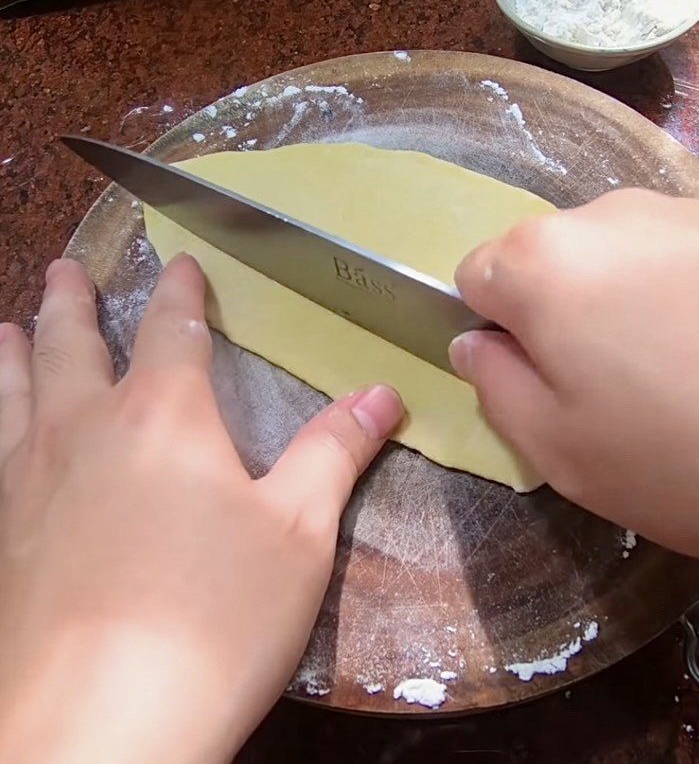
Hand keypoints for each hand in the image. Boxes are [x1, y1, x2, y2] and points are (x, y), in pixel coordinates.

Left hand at [0, 255, 402, 762]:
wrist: (97, 726)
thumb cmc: (215, 615)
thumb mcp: (298, 531)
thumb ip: (334, 451)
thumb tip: (381, 392)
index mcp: (163, 417)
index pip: (174, 331)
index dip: (181, 292)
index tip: (179, 262)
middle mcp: (84, 431)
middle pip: (72, 344)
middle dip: (73, 301)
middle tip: (65, 267)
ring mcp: (28, 482)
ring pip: (15, 391)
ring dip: (16, 349)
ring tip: (8, 325)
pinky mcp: (0, 537)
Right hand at [451, 189, 698, 561]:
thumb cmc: (688, 453)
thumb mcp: (560, 449)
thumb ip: (495, 387)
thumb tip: (477, 344)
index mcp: (541, 262)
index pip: (472, 277)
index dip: (493, 334)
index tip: (536, 384)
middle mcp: (604, 215)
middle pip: (544, 263)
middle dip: (554, 320)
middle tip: (603, 396)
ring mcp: (683, 211)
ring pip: (612, 260)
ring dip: (619, 310)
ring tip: (675, 380)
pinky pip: (677, 260)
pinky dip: (679, 300)